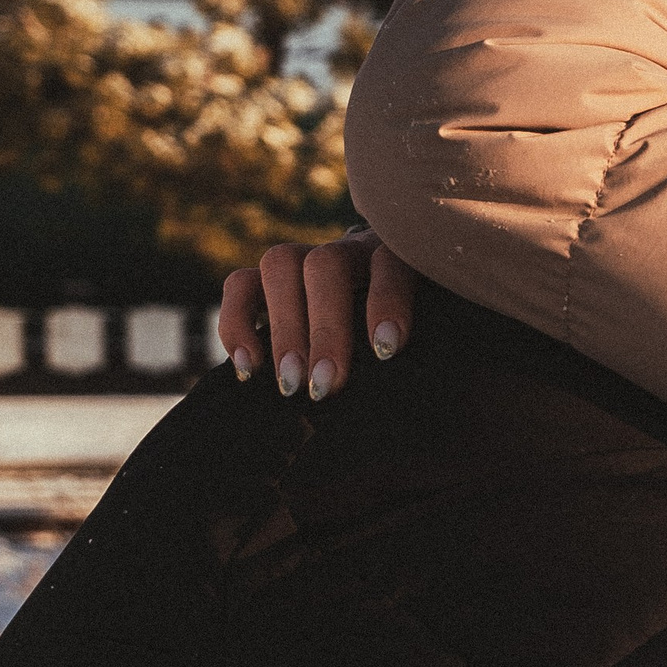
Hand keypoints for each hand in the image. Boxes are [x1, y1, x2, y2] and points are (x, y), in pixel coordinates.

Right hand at [218, 229, 418, 399]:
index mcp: (396, 261)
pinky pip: (241, 284)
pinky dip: (237, 324)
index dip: (388, 301)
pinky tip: (248, 369)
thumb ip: (424, 365)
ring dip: (281, 327)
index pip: (391, 262)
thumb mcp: (429, 346)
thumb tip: (415, 414)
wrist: (379, 314)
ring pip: (280, 264)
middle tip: (324, 388)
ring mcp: (304, 258)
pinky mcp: (266, 280)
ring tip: (289, 385)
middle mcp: (349, 252)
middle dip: (324, 329)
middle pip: (326, 264)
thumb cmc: (413, 346)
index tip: (386, 351)